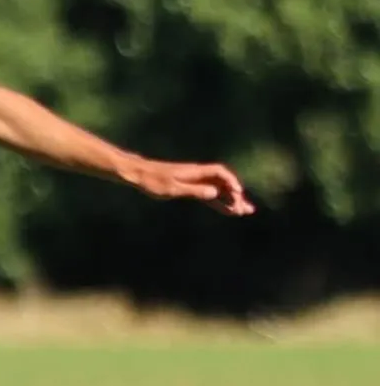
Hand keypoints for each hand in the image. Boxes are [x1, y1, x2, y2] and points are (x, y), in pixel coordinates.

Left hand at [126, 159, 255, 215]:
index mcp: (195, 172)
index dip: (231, 182)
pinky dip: (217, 201)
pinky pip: (207, 194)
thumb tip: (214, 193)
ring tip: (242, 212)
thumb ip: (194, 190)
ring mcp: (193, 180)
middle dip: (235, 196)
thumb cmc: (152, 180)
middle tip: (247, 210)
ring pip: (216, 190)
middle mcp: (197, 174)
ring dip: (229, 200)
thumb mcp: (172, 188)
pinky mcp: (187, 186)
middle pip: (222, 183)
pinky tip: (225, 209)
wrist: (137, 174)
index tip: (238, 194)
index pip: (220, 173)